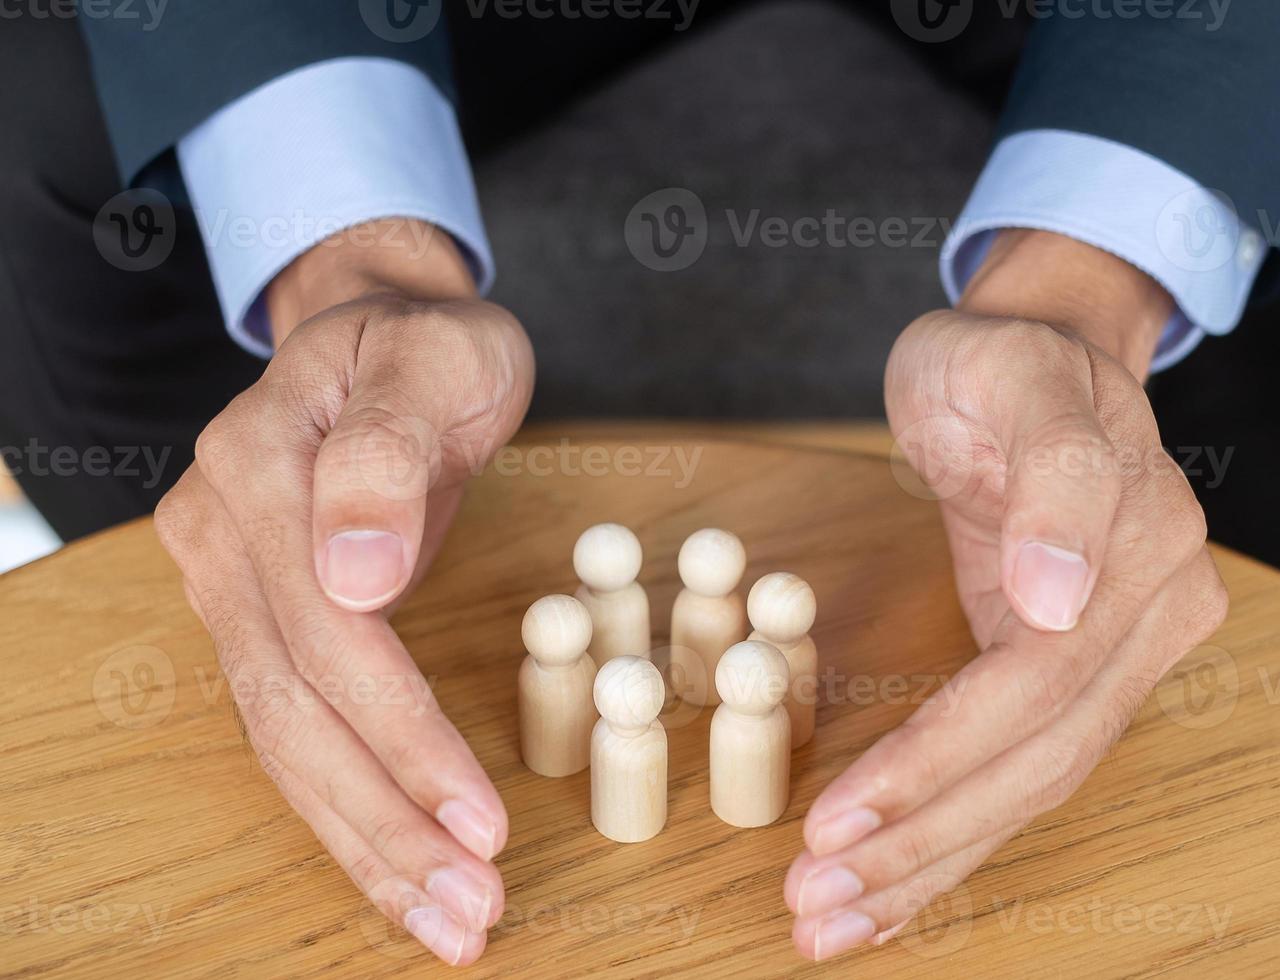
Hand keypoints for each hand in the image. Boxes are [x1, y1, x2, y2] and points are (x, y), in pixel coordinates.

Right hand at [155, 221, 532, 965]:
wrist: (379, 330)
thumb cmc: (429, 345)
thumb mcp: (440, 359)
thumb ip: (393, 449)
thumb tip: (355, 573)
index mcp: (262, 466)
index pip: (327, 633)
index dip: (402, 736)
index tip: (478, 821)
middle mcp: (221, 534)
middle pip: (293, 709)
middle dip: (383, 822)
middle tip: (469, 910)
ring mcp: (227, 581)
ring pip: (283, 738)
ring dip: (363, 840)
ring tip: (445, 919)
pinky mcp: (256, 616)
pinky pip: (293, 724)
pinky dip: (348, 803)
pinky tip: (398, 864)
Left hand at [783, 230, 1228, 958]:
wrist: (1039, 352)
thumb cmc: (1004, 358)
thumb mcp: (1007, 372)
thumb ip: (1055, 472)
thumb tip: (1058, 600)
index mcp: (1141, 546)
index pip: (1035, 686)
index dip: (938, 761)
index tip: (841, 817)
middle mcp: (1152, 615)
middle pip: (1036, 759)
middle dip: (922, 839)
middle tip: (815, 899)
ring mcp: (1125, 652)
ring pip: (1032, 786)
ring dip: (930, 864)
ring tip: (833, 920)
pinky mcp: (1081, 674)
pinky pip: (1023, 770)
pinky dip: (954, 839)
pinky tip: (892, 891)